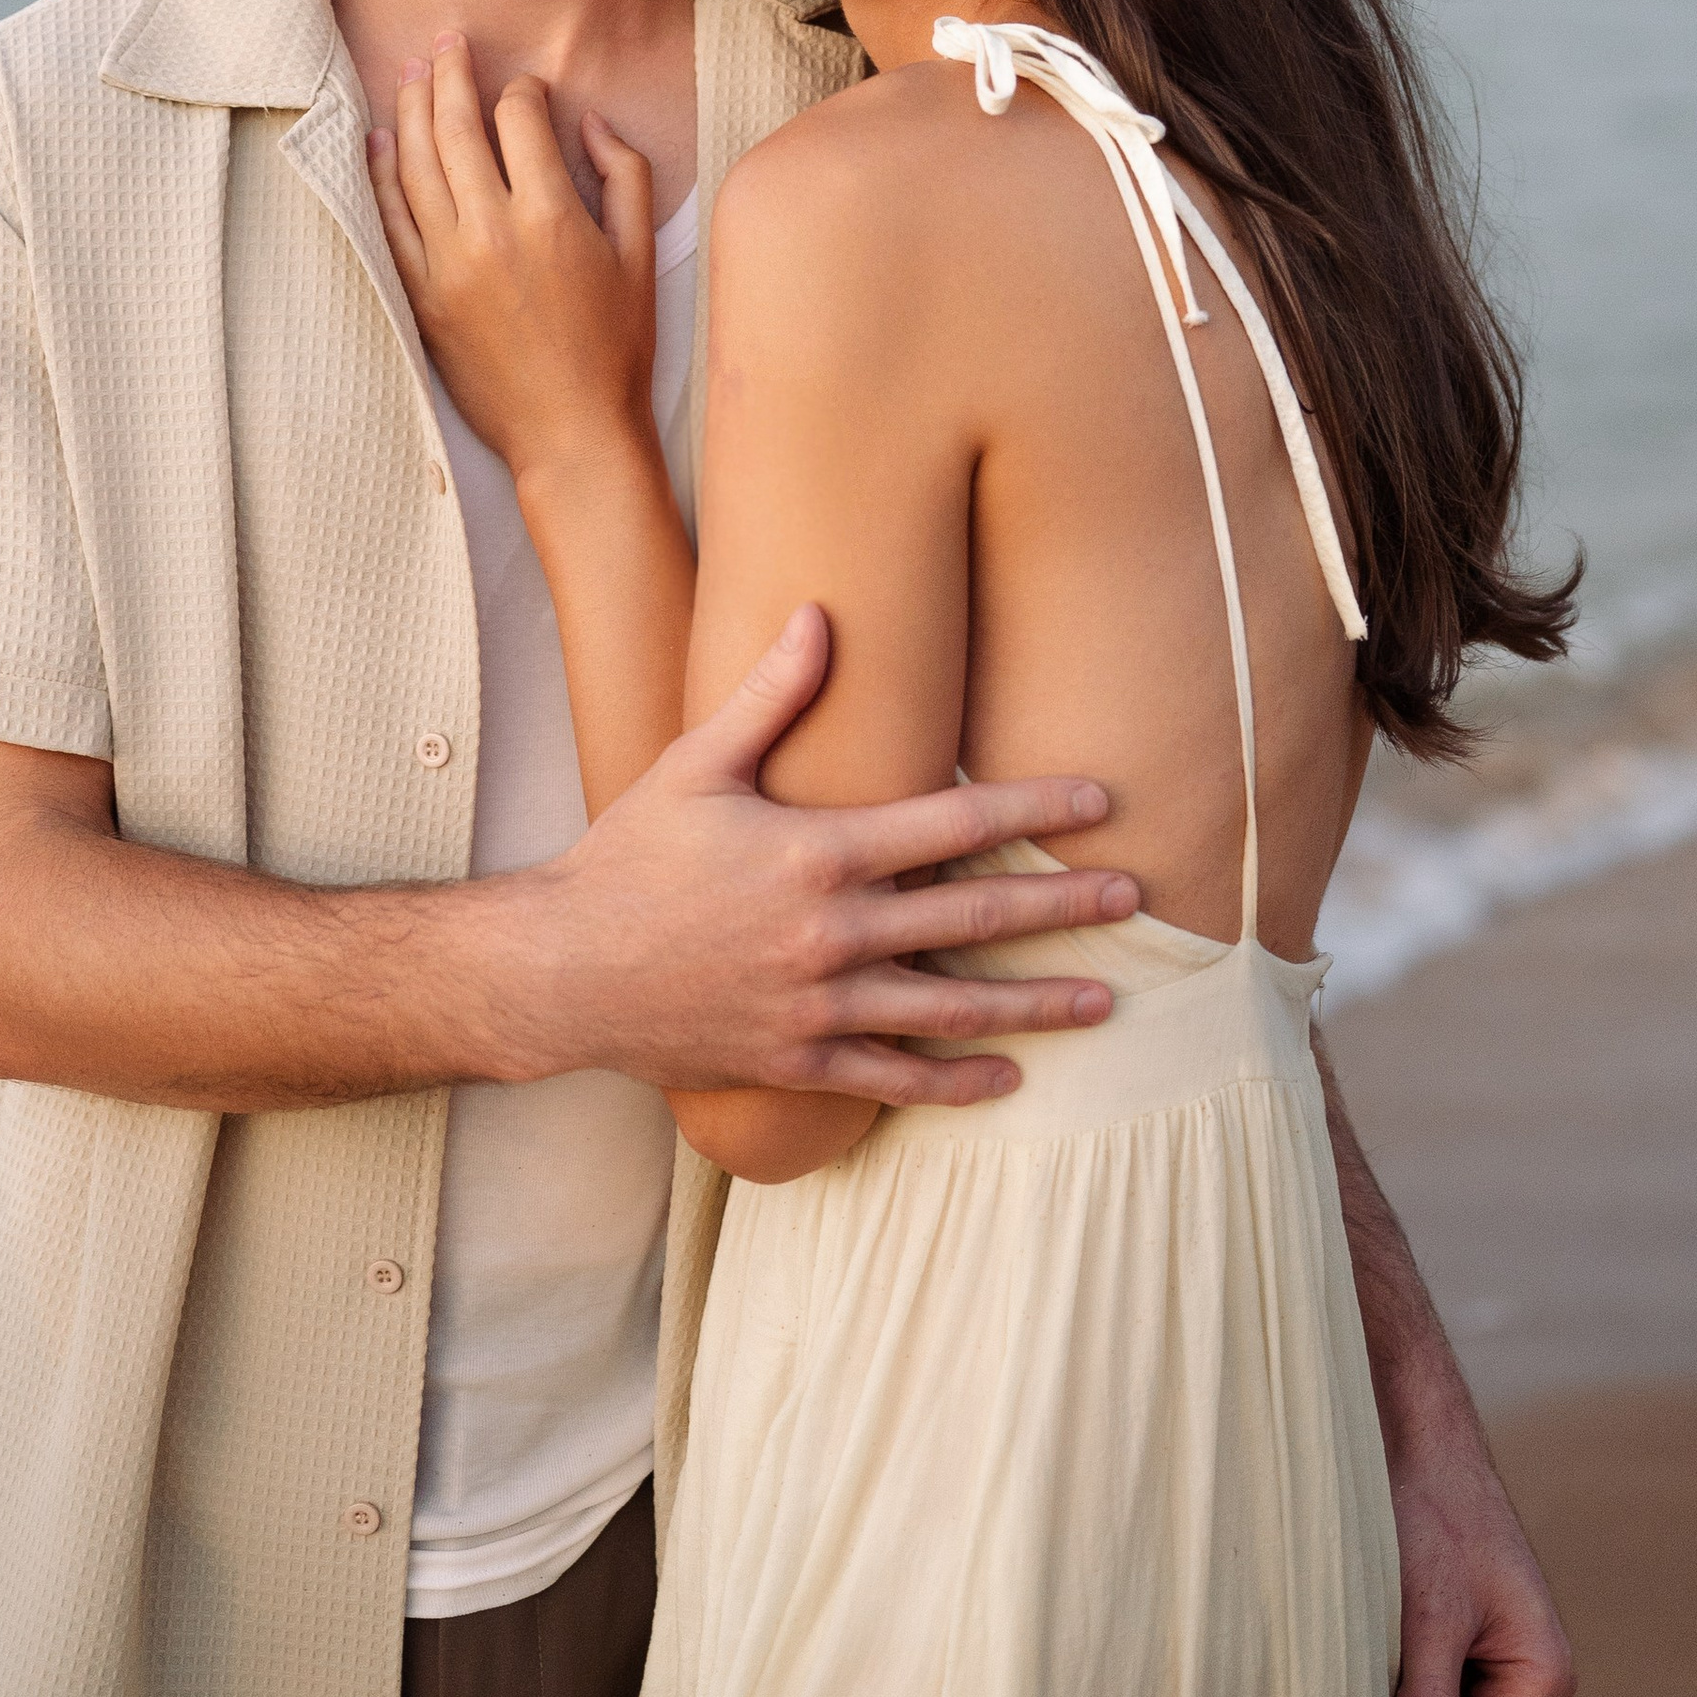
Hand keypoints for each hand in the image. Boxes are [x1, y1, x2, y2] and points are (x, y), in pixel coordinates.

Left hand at [369, 33, 655, 482]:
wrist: (571, 432)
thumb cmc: (618, 348)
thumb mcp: (642, 255)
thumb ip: (624, 176)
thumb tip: (588, 123)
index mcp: (552, 216)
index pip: (518, 120)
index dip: (523, 91)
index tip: (528, 89)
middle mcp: (492, 231)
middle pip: (454, 128)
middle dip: (449, 75)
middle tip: (447, 41)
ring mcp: (448, 264)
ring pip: (414, 165)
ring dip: (409, 110)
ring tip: (410, 72)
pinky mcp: (421, 295)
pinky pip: (390, 220)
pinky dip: (380, 173)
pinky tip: (378, 139)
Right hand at [535, 606, 1140, 1100]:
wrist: (562, 970)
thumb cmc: (629, 856)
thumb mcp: (696, 763)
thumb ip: (771, 694)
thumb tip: (821, 614)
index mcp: (817, 850)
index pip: (954, 825)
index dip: (1035, 808)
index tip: (1101, 800)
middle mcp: (831, 932)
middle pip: (973, 919)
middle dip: (1062, 908)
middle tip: (1134, 898)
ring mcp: (818, 1004)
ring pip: (950, 1008)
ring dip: (1034, 1006)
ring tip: (1103, 1001)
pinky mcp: (797, 1060)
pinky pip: (892, 1077)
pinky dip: (954, 1082)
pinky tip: (1008, 1079)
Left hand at [1385, 1416, 1575, 1696]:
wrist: (1419, 1441)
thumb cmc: (1432, 1520)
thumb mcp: (1427, 1621)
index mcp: (1543, 1680)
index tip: (1382, 1682)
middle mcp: (1527, 1676)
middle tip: (1384, 1640)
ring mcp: (1494, 1658)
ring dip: (1396, 1681)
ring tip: (1388, 1617)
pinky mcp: (1460, 1637)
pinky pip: (1419, 1681)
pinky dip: (1394, 1657)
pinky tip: (1387, 1610)